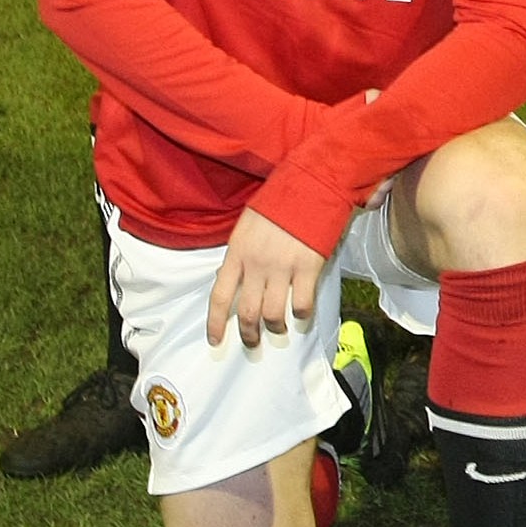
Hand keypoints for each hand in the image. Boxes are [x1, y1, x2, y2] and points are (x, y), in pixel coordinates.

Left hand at [208, 208, 326, 350]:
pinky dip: (302, 315)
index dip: (215, 324)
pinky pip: (302, 302)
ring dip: (275, 328)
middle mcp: (257, 264)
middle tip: (252, 343)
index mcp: (237, 253)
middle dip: (249, 334)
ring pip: (273, 314)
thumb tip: (228, 278)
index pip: (220, 297)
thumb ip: (239, 254)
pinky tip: (302, 316)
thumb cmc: (279, 201)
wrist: (310, 183)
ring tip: (279, 331)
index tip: (215, 340)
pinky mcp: (309, 266)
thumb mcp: (247, 226)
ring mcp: (283, 267)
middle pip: (247, 312)